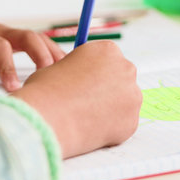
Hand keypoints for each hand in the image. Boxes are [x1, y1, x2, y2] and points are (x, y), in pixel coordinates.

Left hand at [0, 0, 64, 90]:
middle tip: (53, 78)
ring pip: (35, 37)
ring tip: (67, 75)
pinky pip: (34, 41)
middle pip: (27, 36)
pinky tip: (61, 68)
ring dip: (52, 53)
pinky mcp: (10, 36)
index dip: (9, 67)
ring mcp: (5, 32)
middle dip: (42, 55)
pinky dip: (49, 52)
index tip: (15, 89)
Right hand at [11, 40, 140, 157]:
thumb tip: (84, 78)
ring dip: (110, 108)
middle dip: (107, 89)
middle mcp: (125, 68)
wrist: (48, 118)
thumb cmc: (47, 90)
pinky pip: (122, 124)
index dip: (95, 71)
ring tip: (85, 116)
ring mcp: (132, 95)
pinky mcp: (132, 121)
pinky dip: (110, 128)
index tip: (86, 82)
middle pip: (120, 78)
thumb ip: (80, 68)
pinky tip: (91, 129)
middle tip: (87, 101)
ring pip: (124, 102)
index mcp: (108, 50)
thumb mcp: (60, 65)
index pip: (108, 58)